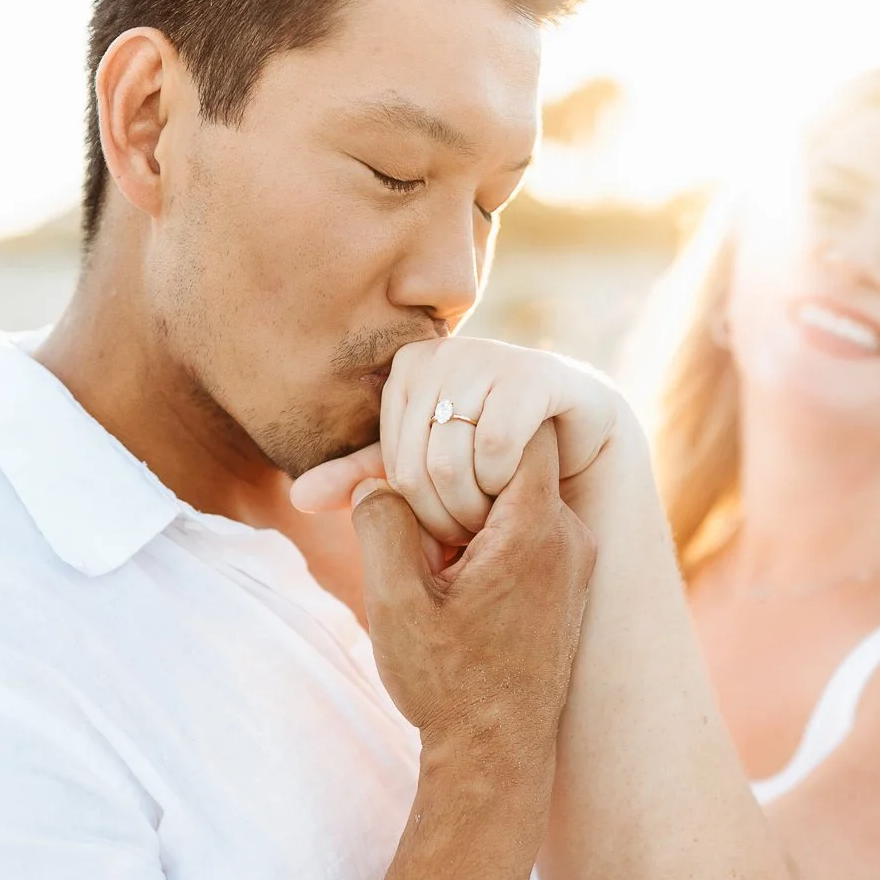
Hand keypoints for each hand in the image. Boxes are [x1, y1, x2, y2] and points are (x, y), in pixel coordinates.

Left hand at [294, 337, 627, 548]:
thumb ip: (368, 481)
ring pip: (452, 461)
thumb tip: (298, 498)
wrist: (581, 444)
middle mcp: (444, 353)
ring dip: (480, 506)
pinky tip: (527, 483)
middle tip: (479, 527)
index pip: (389, 467)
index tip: (452, 518)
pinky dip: (508, 484)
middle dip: (449, 515)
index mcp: (408, 368)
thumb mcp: (427, 473)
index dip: (421, 510)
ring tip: (500, 508)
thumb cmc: (496, 459)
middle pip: (416, 467)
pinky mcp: (536, 375)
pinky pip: (497, 448)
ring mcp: (490, 357)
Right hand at [348, 423, 595, 760]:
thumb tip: (375, 481)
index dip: (461, 432)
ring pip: (509, 496)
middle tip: (419, 544)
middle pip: (506, 459)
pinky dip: (479, 543)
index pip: (517, 423)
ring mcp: (573, 559)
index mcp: (537, 528)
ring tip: (434, 573)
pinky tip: (450, 588)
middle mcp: (570, 535)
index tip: (424, 471)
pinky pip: (521, 530)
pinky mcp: (566, 580)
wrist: (495, 756)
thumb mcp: (395, 601)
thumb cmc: (448, 684)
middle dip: (449, 484)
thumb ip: (380, 522)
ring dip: (460, 517)